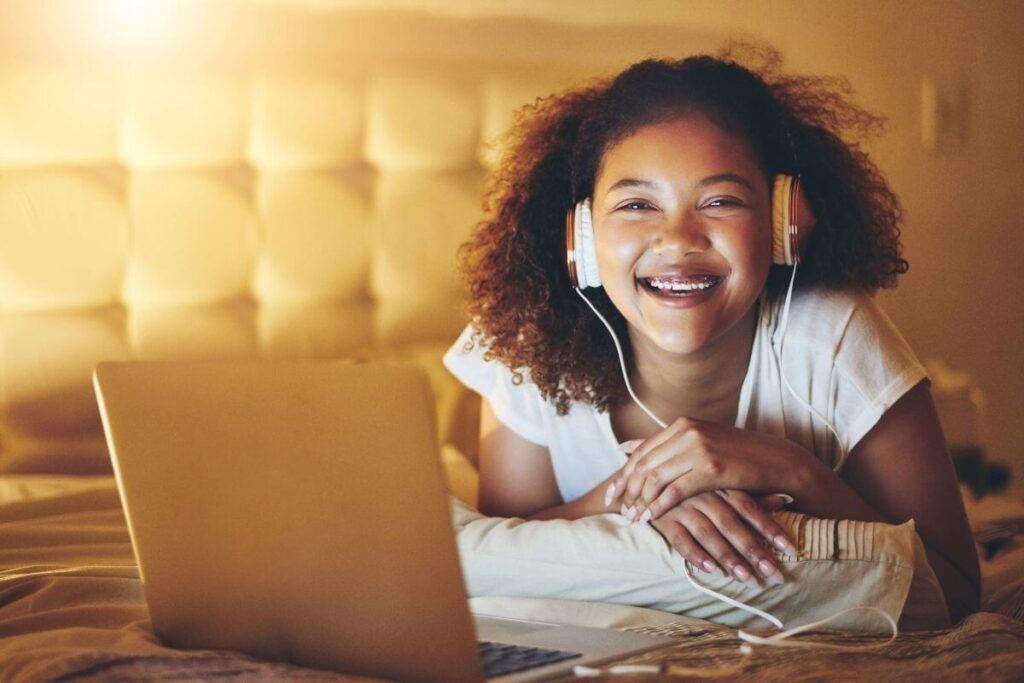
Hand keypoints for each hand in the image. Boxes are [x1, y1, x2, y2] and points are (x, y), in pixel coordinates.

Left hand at [606, 417, 815, 521]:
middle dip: (626, 488)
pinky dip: (658, 506)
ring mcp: (699, 448)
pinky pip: (675, 490)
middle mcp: (687, 432)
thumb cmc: (739, 456)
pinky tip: (649, 518)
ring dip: (640, 500)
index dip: (623, 473)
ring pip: (656, 477)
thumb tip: (625, 446)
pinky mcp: (711, 468)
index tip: (610, 492)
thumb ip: (665, 445)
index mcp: (683, 425)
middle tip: (615, 507)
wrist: (778, 460)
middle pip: (644, 463)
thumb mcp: (701, 443)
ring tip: (630, 517)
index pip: (642, 450)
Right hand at [648, 490, 796, 583]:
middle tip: (774, 574)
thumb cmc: (689, 483)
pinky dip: (695, 554)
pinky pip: (680, 539)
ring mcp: (681, 506)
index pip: (749, 507)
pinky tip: (711, 570)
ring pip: (708, 534)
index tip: (790, 549)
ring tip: (748, 579)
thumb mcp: (719, 482)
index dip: (770, 528)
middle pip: (732, 524)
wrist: (642, 478)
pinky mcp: (662, 519)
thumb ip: (750, 492)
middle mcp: (702, 494)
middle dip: (754, 550)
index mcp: (719, 483)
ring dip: (729, 558)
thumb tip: (785, 499)